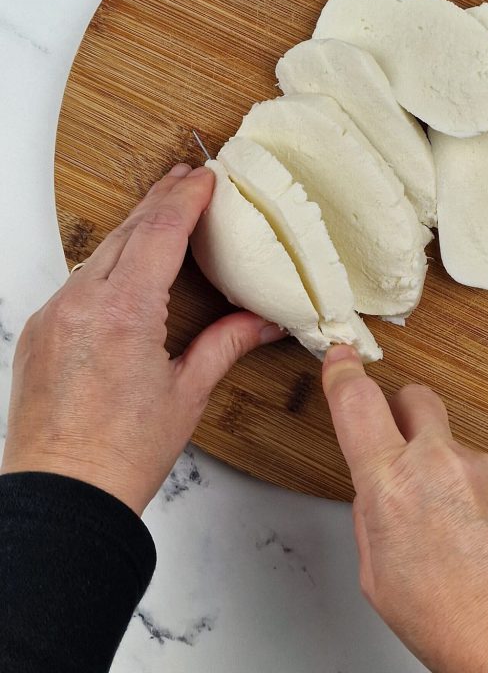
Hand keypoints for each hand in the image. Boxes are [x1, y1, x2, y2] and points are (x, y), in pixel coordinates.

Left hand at [1, 163, 283, 514]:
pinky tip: (127, 263)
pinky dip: (108, 262)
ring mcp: (54, 315)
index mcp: (124, 313)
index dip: (186, 198)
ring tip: (163, 212)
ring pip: (99, 252)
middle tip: (187, 177)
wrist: (62, 496)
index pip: (160, 232)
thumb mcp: (187, 393)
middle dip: (160, 200)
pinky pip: (78, 280)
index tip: (205, 177)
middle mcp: (81, 304)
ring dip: (134, 228)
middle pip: (126, 231)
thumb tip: (262, 322)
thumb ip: (226, 344)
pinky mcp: (40, 331)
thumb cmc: (121, 455)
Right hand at [322, 347, 487, 672]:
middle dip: (401, 412)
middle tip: (399, 449)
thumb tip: (378, 496)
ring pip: (451, 443)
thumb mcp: (378, 577)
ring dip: (442, 468)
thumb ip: (373, 518)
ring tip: (451, 529)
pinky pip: (483, 470)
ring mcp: (484, 466)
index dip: (344, 374)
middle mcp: (439, 461)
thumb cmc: (452, 622)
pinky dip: (473, 491)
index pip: (357, 403)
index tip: (341, 360)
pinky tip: (479, 535)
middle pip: (413, 397)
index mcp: (392, 484)